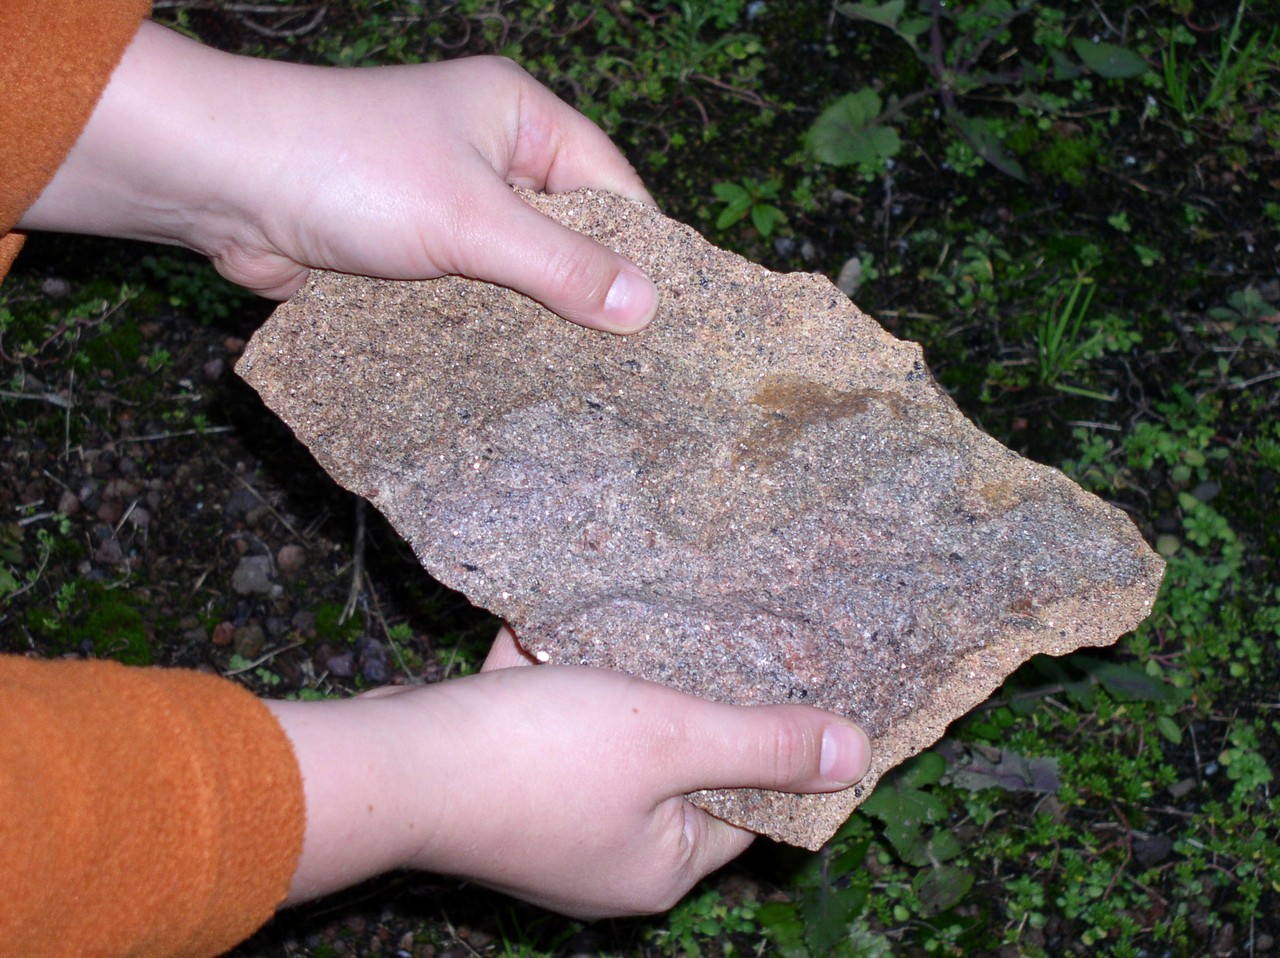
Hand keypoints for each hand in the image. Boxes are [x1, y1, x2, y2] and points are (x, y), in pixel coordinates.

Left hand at [20, 22, 658, 332]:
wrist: (220, 183)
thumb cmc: (351, 170)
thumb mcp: (471, 219)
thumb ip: (560, 265)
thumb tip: (645, 307)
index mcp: (518, 117)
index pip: (609, 186)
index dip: (640, 250)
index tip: (671, 318)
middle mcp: (488, 156)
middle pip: (564, 233)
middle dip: (586, 293)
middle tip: (631, 367)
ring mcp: (445, 205)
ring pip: (515, 272)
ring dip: (533, 319)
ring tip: (583, 386)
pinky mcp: (407, 253)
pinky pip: (467, 296)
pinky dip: (485, 331)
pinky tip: (514, 379)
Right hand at [265, 663, 869, 918]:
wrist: (392, 764)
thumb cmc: (539, 758)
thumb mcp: (669, 737)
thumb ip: (761, 744)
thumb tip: (855, 756)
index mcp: (659, 864)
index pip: (745, 805)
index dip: (768, 742)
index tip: (784, 674)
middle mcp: (608, 857)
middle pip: (676, 768)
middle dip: (685, 697)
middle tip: (715, 633)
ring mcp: (551, 823)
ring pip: (610, 739)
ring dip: (616, 678)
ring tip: (638, 617)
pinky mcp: (505, 784)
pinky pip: (549, 723)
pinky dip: (555, 676)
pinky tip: (555, 624)